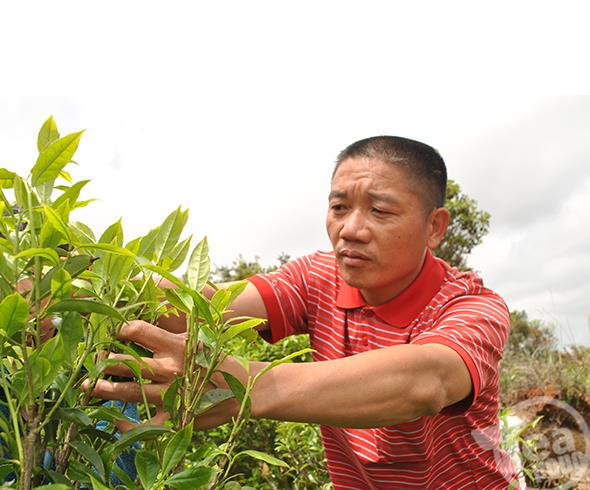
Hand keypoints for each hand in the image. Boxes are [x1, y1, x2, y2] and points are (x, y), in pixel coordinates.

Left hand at [81, 319, 244, 430]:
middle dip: (105, 364)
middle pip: (128, 364)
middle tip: (92, 363)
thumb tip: (152, 304)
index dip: (120, 329)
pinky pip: (144, 426)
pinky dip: (125, 426)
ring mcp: (172, 395)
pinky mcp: (175, 418)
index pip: (139, 331)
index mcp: (176, 345)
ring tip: (88, 387)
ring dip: (105, 391)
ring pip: (130, 393)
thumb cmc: (216, 358)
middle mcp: (172, 369)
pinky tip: (113, 420)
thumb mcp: (199, 335)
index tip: (112, 332)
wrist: (241, 388)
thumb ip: (173, 326)